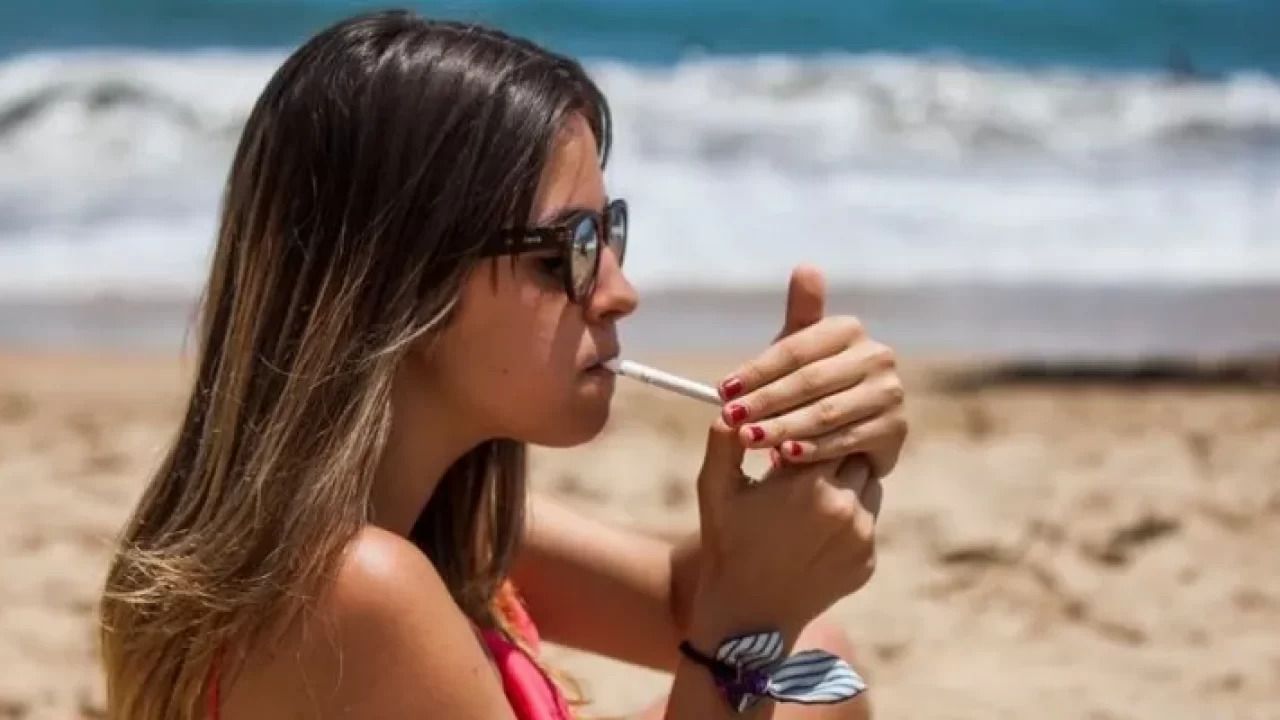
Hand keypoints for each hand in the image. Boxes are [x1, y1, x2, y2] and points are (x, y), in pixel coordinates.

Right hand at [687, 420, 878, 642]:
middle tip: (806, 462)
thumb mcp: (716, 488)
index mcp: (810, 484)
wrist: (746, 616)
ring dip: (847, 483)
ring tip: (811, 496)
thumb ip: (725, 439)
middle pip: (855, 453)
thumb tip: (732, 403)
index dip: (809, 432)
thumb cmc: (726, 544)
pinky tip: (816, 530)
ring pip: (869, 486)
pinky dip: (850, 518)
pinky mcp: (867, 561)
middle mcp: (845, 509)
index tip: (792, 441)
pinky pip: (868, 521)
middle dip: (832, 453)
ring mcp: (861, 538)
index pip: (830, 431)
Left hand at [717, 265, 907, 477]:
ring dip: (783, 427)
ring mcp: (890, 393)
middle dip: (765, 401)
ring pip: (825, 412)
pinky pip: (845, 439)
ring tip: (750, 438)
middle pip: (809, 381)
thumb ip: (801, 314)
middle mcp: (877, 356)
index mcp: (848, 330)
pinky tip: (785, 455)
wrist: (851, 435)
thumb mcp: (800, 351)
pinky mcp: (895, 428)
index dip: (756, 371)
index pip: (795, 350)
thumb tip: (806, 268)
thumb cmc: (815, 386)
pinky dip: (812, 449)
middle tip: (730, 419)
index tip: (723, 391)